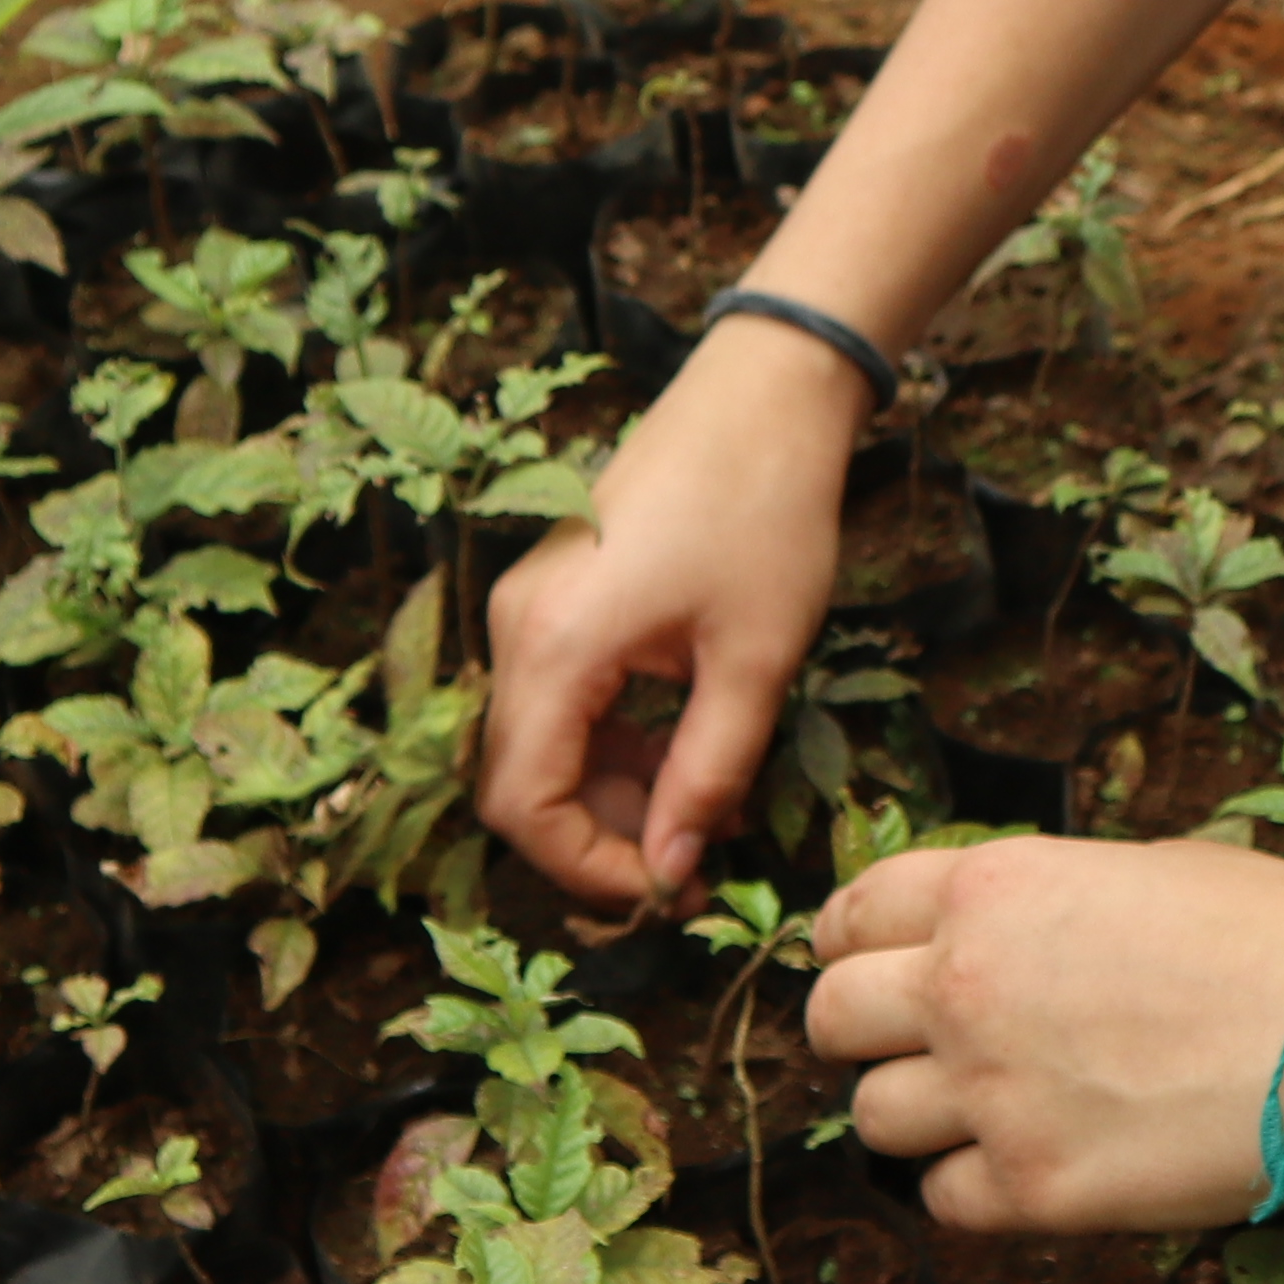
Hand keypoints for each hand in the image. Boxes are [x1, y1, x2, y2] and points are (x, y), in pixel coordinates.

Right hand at [467, 335, 855, 904]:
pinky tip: (681, 750)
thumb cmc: (767, 515)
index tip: (668, 890)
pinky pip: (559, 696)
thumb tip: (669, 873)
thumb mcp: (754, 663)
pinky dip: (610, 740)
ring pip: (541, 741)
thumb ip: (707, 778)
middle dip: (599, 837)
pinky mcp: (556, 593)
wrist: (765, 393)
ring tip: (701, 811)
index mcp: (552, 645)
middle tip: (690, 865)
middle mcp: (515, 626)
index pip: (523, 804)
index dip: (587, 867)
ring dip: (610, 791)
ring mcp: (529, 605)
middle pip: (520, 778)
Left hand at [803, 837, 1283, 1232]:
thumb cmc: (1273, 935)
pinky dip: (973, 1186)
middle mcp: (966, 986)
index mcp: (993, 888)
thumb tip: (1014, 932)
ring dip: (918, 1114)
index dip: (852, 940)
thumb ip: (1047, 901)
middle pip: (833, 1018)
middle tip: (911, 1044)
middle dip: (861, 1031)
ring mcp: (991, 1093)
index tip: (866, 962)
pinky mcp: (1032, 1188)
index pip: (854, 912)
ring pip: (873, 1117)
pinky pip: (942, 1198)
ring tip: (985, 1109)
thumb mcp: (1146, 869)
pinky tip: (1030, 1161)